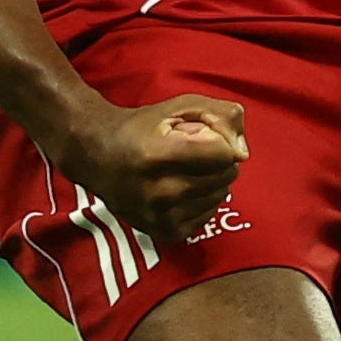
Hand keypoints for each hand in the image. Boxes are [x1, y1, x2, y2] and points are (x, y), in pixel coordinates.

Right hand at [62, 92, 248, 249]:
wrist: (98, 157)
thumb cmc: (143, 128)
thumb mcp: (180, 107)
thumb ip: (220, 115)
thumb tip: (243, 151)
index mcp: (158, 155)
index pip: (223, 154)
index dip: (219, 142)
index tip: (202, 138)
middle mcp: (159, 191)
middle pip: (224, 177)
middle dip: (217, 162)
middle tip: (193, 154)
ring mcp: (160, 216)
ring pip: (218, 197)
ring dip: (211, 182)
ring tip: (185, 171)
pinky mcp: (164, 233)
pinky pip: (207, 216)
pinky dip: (202, 202)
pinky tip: (181, 190)